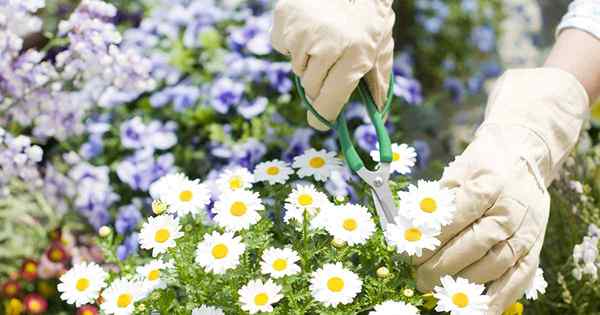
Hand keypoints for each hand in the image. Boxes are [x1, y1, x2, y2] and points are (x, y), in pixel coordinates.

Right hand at [271, 0, 394, 129]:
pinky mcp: (285, 19)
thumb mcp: (381, 45)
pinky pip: (282, 47)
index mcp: (355, 55)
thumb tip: (380, 113)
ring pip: (296, 67)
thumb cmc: (368, 15)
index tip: (318, 123)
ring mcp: (302, 31)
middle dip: (319, 82)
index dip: (323, 116)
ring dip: (306, 60)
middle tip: (329, 63)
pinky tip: (307, 26)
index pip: (330, 100)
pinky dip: (291, 42)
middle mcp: (327, 45)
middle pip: (310, 88)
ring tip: (322, 38)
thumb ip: (378, 81)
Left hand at [414, 68, 588, 313]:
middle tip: (419, 278)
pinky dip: (499, 296)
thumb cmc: (482, 166)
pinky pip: (518, 278)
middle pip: (474, 244)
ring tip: (439, 289)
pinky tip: (478, 306)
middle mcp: (510, 209)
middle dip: (442, 266)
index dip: (431, 239)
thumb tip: (410, 228)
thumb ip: (436, 200)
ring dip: (464, 281)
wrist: (524, 158)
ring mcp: (525, 231)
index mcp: (487, 186)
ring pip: (494, 264)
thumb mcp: (457, 171)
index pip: (456, 218)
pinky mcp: (534, 247)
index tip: (410, 253)